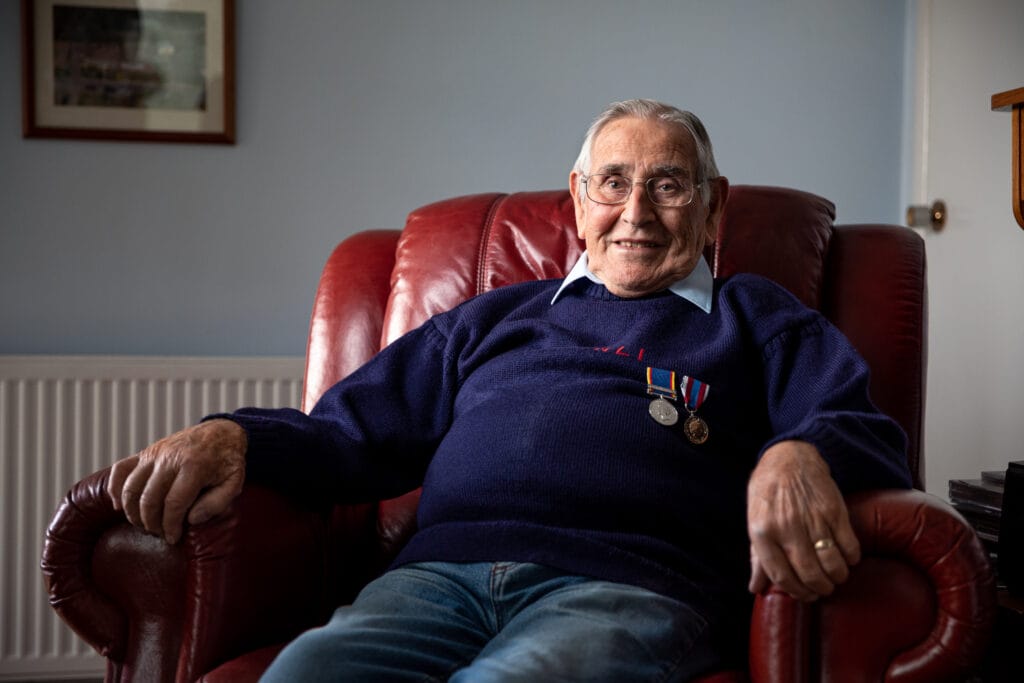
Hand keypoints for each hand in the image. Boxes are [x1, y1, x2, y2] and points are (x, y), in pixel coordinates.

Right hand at [107, 419, 246, 543]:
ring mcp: (154, 453)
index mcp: (194, 466)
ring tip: (146, 525)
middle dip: (152, 523)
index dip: (171, 526)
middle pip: (149, 499)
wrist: (221, 432)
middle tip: (161, 534)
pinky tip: (119, 507)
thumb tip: (191, 520)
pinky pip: (120, 470)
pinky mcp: (145, 452)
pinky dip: (114, 490)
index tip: (173, 538)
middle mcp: (170, 458)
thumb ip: (217, 503)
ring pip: (130, 488)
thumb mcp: (235, 482)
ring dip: (133, 512)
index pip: (174, 504)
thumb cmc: (228, 460)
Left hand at [746, 440, 859, 600]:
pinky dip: (851, 558)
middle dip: (819, 589)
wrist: (789, 456)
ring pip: (831, 564)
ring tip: (837, 577)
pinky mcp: (834, 511)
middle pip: (808, 573)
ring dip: (837, 577)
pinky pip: (848, 545)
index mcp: (761, 531)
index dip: (796, 591)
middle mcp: (786, 527)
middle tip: (824, 590)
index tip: (805, 596)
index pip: (780, 575)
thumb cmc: (768, 492)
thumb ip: (757, 556)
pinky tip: (848, 559)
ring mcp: (811, 519)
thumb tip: (755, 588)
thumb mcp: (754, 520)